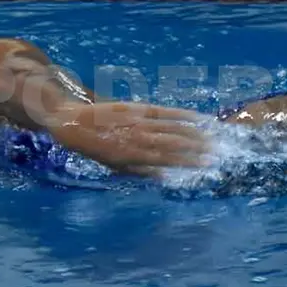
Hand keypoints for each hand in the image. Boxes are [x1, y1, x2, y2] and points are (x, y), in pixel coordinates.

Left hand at [45, 101, 208, 175]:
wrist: (71, 121)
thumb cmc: (92, 147)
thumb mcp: (112, 166)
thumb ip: (139, 172)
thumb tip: (165, 178)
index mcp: (132, 156)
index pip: (167, 159)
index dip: (188, 162)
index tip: (207, 164)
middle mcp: (137, 139)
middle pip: (173, 143)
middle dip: (196, 148)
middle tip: (216, 152)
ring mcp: (137, 122)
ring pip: (171, 127)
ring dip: (193, 132)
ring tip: (211, 136)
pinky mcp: (135, 107)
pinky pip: (162, 111)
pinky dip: (180, 113)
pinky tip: (195, 116)